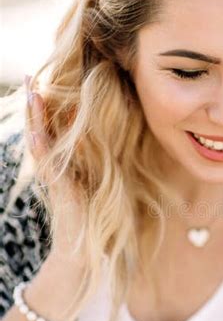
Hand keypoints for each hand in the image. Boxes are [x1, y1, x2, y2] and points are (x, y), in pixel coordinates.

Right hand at [25, 74, 86, 263]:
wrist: (83, 244)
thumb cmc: (91, 211)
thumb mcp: (94, 176)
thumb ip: (91, 156)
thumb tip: (95, 133)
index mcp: (61, 159)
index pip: (51, 126)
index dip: (48, 104)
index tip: (45, 78)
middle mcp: (52, 164)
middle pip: (40, 127)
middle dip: (35, 103)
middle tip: (29, 76)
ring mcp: (52, 175)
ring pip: (39, 141)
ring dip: (34, 119)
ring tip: (31, 94)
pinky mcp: (58, 188)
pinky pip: (48, 164)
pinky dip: (42, 147)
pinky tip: (36, 133)